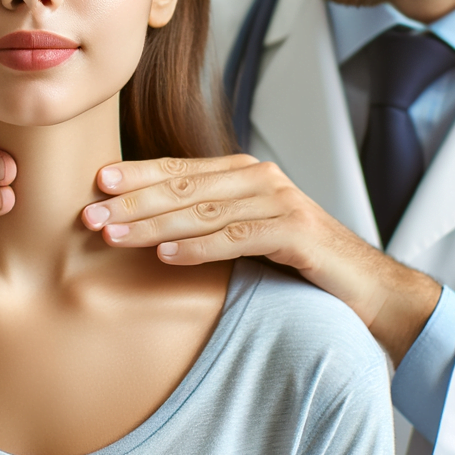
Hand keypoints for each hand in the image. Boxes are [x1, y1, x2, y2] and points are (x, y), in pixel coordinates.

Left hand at [81, 155, 440, 363]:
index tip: (97, 182)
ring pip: (204, 211)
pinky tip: (165, 255)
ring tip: (113, 234)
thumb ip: (209, 219)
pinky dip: (198, 246)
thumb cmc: (298, 260)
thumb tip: (148, 224)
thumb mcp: (248, 231)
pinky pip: (237, 238)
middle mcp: (260, 178)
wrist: (364, 285)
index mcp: (244, 172)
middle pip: (185, 186)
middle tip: (90, 212)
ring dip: (154, 223)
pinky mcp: (295, 231)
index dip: (138, 174)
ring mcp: (280, 202)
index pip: (181, 169)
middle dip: (134, 200)